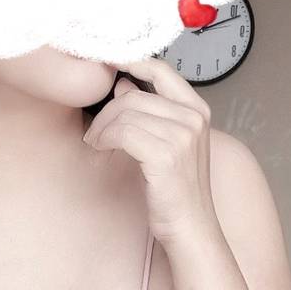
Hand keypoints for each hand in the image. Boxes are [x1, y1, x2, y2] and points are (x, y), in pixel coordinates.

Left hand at [82, 55, 216, 245]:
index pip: (161, 70)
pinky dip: (104, 139)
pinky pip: (122, 132)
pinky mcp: (166, 155)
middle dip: (105, 112)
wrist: (191, 228)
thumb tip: (122, 82)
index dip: (130, 61)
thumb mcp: (168, 143)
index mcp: (197, 110)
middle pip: (133, 96)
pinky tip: (100, 149)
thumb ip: (151, 111)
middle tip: (93, 132)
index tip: (105, 62)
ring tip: (95, 143)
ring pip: (125, 113)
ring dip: (101, 128)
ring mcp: (182, 136)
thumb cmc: (176, 190)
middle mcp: (193, 118)